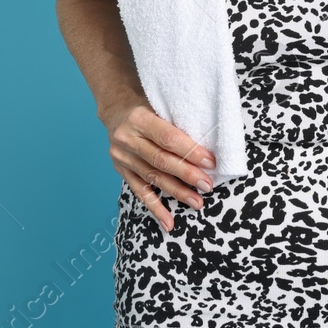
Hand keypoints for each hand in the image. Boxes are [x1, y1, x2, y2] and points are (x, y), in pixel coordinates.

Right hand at [106, 101, 214, 232]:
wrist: (116, 111)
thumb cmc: (148, 106)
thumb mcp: (160, 105)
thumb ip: (178, 121)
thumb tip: (211, 142)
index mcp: (139, 118)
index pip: (168, 138)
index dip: (190, 151)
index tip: (211, 162)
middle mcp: (127, 139)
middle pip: (161, 160)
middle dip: (187, 175)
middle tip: (207, 185)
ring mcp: (122, 157)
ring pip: (153, 178)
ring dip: (177, 192)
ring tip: (197, 202)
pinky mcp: (122, 171)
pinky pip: (140, 192)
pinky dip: (155, 208)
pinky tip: (168, 222)